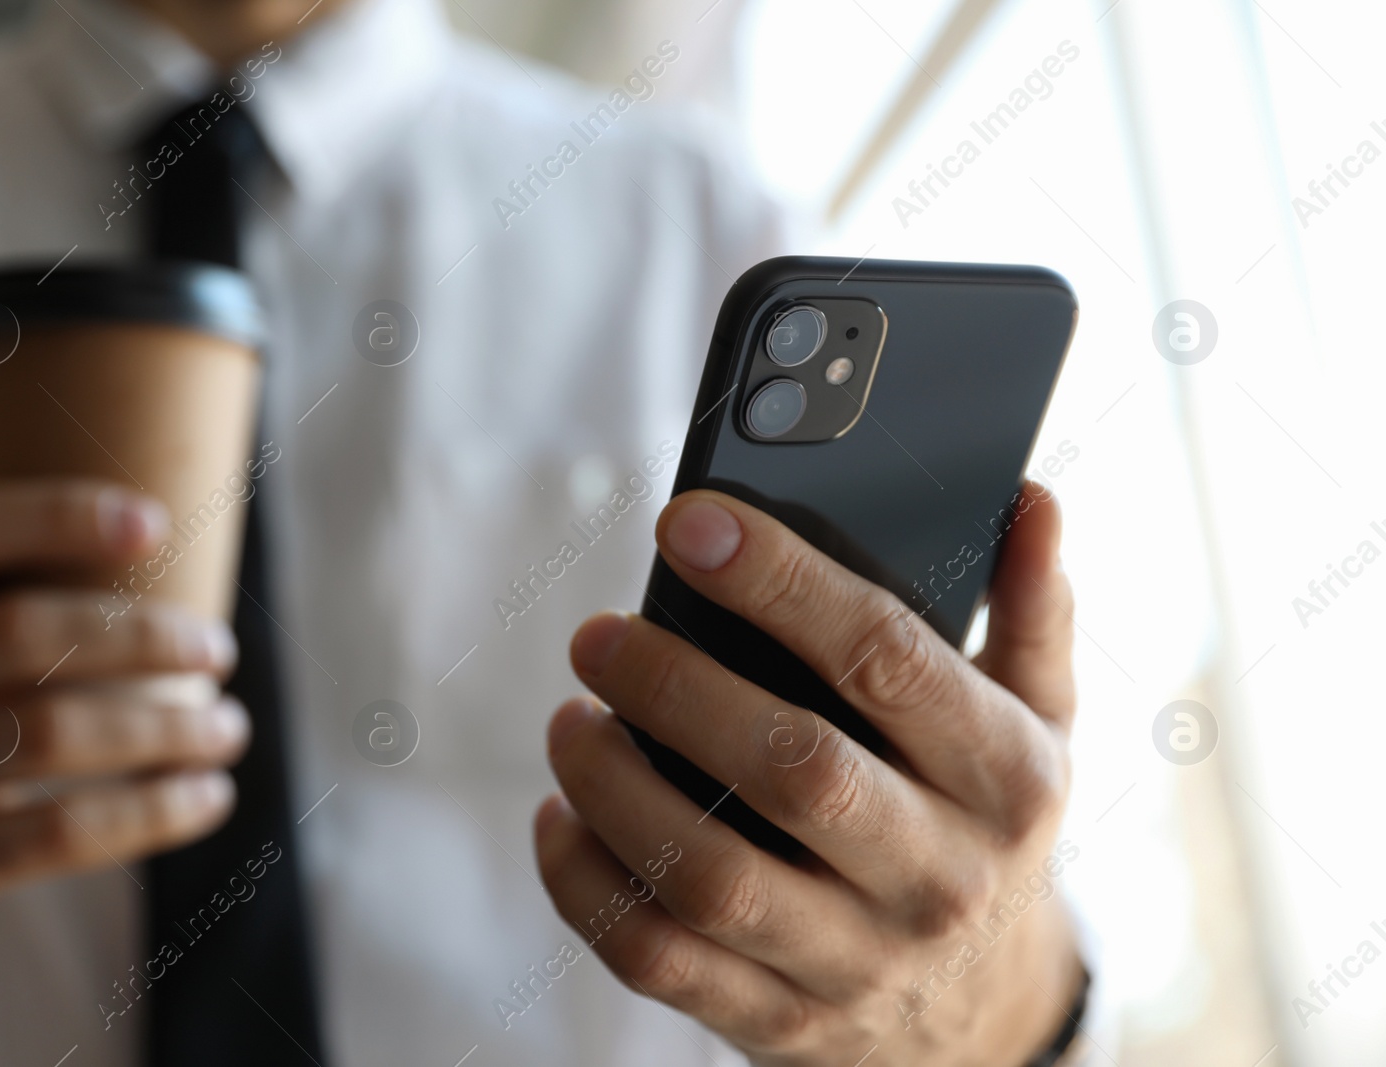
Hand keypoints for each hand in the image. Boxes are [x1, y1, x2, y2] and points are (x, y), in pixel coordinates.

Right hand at [0, 482, 247, 978]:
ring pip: (51, 735)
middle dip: (141, 636)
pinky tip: (209, 797)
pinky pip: (61, 831)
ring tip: (230, 728)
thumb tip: (168, 548)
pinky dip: (153, 811)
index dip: (59, 516)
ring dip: (166, 730)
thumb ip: (8, 605)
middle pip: (19, 632)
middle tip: (220, 648)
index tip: (156, 524)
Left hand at [536, 486, 1082, 1065]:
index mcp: (1003, 777)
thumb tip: (1030, 498)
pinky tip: (561, 817)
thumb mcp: (1038, 725)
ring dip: (615, 787)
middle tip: (599, 637)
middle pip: (792, 769)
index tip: (690, 523)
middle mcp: (938, 875)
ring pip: (712, 875)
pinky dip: (586, 885)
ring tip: (571, 720)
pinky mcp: (778, 1021)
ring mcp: (856, 960)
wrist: (986, 1016)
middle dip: (676, 688)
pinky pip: (660, 959)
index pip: (887, 658)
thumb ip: (1030, 611)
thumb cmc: (987, 829)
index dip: (783, 581)